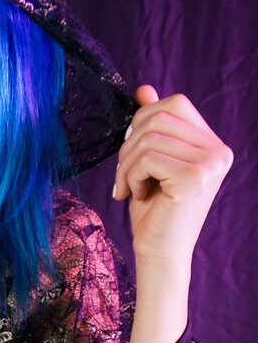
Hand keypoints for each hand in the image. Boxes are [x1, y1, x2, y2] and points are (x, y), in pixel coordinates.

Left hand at [112, 85, 232, 268]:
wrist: (159, 252)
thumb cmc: (154, 210)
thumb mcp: (150, 162)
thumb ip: (153, 127)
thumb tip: (144, 90)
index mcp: (214, 145)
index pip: (176, 104)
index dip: (144, 120)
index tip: (132, 153)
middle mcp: (219, 152)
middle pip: (160, 117)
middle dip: (130, 144)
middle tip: (123, 174)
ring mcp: (211, 164)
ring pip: (149, 137)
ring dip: (126, 164)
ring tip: (128, 188)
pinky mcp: (195, 177)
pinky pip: (147, 157)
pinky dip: (130, 176)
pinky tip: (135, 195)